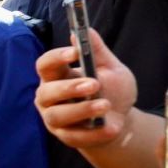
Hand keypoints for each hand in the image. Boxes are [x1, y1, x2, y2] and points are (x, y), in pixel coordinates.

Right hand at [33, 28, 136, 147]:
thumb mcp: (111, 68)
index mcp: (57, 75)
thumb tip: (86, 30)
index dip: (55, 58)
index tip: (74, 52)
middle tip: (94, 84)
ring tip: (105, 106)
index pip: (45, 64)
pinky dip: (95, 133)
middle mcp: (49, 97)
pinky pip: (75, 137)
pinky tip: (112, 127)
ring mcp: (54, 118)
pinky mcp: (66, 137)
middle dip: (69, 88)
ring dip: (81, 110)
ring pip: (57, 115)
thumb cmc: (112, 90)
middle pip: (46, 92)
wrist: (121, 119)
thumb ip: (98, 51)